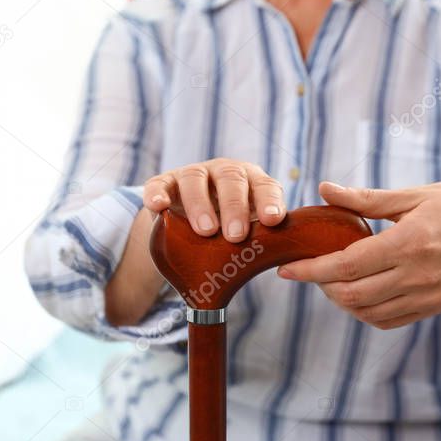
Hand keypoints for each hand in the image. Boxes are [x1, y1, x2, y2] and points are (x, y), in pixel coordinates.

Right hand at [143, 159, 284, 241]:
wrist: (188, 224)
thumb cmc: (228, 230)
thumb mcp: (248, 233)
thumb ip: (262, 242)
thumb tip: (283, 268)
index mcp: (252, 182)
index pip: (265, 186)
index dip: (269, 201)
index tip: (272, 221)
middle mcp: (224, 172)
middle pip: (231, 179)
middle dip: (235, 206)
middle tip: (236, 235)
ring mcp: (193, 175)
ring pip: (195, 179)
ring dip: (200, 204)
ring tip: (206, 231)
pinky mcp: (164, 183)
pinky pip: (159, 184)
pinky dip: (157, 194)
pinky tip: (159, 207)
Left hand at [277, 179, 440, 328]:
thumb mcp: (414, 194)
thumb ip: (366, 199)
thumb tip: (324, 189)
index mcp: (409, 242)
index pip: (346, 265)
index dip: (310, 270)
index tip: (286, 269)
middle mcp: (418, 275)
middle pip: (352, 294)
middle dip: (321, 285)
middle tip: (308, 268)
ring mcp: (428, 295)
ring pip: (367, 313)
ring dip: (341, 300)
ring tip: (331, 279)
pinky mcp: (435, 306)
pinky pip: (388, 320)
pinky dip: (365, 312)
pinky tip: (358, 292)